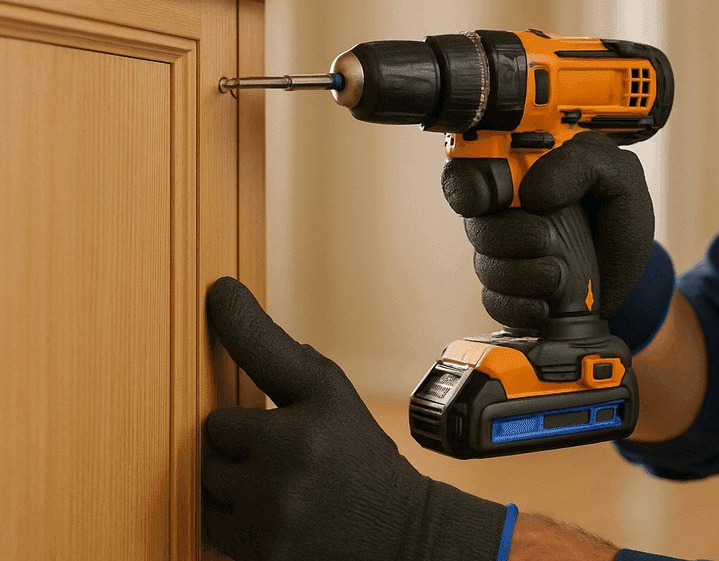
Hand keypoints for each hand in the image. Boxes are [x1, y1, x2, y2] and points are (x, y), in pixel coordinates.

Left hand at [202, 277, 506, 560]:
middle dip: (237, 446)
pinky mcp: (260, 557)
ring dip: (231, 483)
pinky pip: (213, 527)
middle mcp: (285, 473)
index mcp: (303, 427)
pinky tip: (274, 513)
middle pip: (211, 447)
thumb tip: (222, 297)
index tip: (216, 300)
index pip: (225, 409)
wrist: (397, 532)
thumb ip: (274, 351)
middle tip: (282, 454)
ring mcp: (270, 522)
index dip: (228, 387)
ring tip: (280, 483)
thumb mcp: (330, 394)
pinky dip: (235, 520)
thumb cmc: (357, 454)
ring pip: (208, 487)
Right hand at [441, 130, 654, 331]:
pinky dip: (521, 307)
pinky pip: (494, 303)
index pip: (468, 172)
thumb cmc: (620, 216)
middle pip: (476, 225)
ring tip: (558, 276)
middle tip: (545, 239)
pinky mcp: (509, 292)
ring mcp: (503, 254)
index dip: (469, 187)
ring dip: (522, 275)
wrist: (627, 271)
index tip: (498, 200)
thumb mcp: (619, 176)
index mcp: (522, 173)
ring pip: (485, 266)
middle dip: (510, 237)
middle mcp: (504, 213)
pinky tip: (547, 305)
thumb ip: (580, 163)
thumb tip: (533, 192)